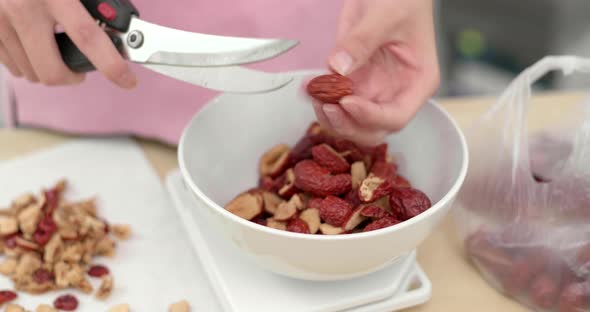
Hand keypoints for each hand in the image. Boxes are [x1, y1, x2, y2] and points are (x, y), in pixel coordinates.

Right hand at [0, 0, 135, 87]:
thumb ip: (93, 0)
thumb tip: (116, 24)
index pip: (87, 37)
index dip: (111, 65)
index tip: (128, 81)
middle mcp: (23, 7)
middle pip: (53, 70)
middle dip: (72, 77)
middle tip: (80, 69)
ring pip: (31, 72)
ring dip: (47, 69)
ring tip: (53, 48)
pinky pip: (11, 65)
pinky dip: (27, 62)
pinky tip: (33, 44)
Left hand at [311, 0, 439, 145]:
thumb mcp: (385, 15)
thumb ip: (362, 41)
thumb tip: (338, 67)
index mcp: (416, 83)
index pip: (395, 116)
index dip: (370, 117)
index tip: (347, 102)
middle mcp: (395, 93)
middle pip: (371, 129)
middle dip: (346, 124)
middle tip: (326, 105)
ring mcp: (373, 90)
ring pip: (350, 122)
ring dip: (329, 115)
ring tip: (314, 93)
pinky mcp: (353, 83)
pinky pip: (335, 102)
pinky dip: (320, 99)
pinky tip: (309, 86)